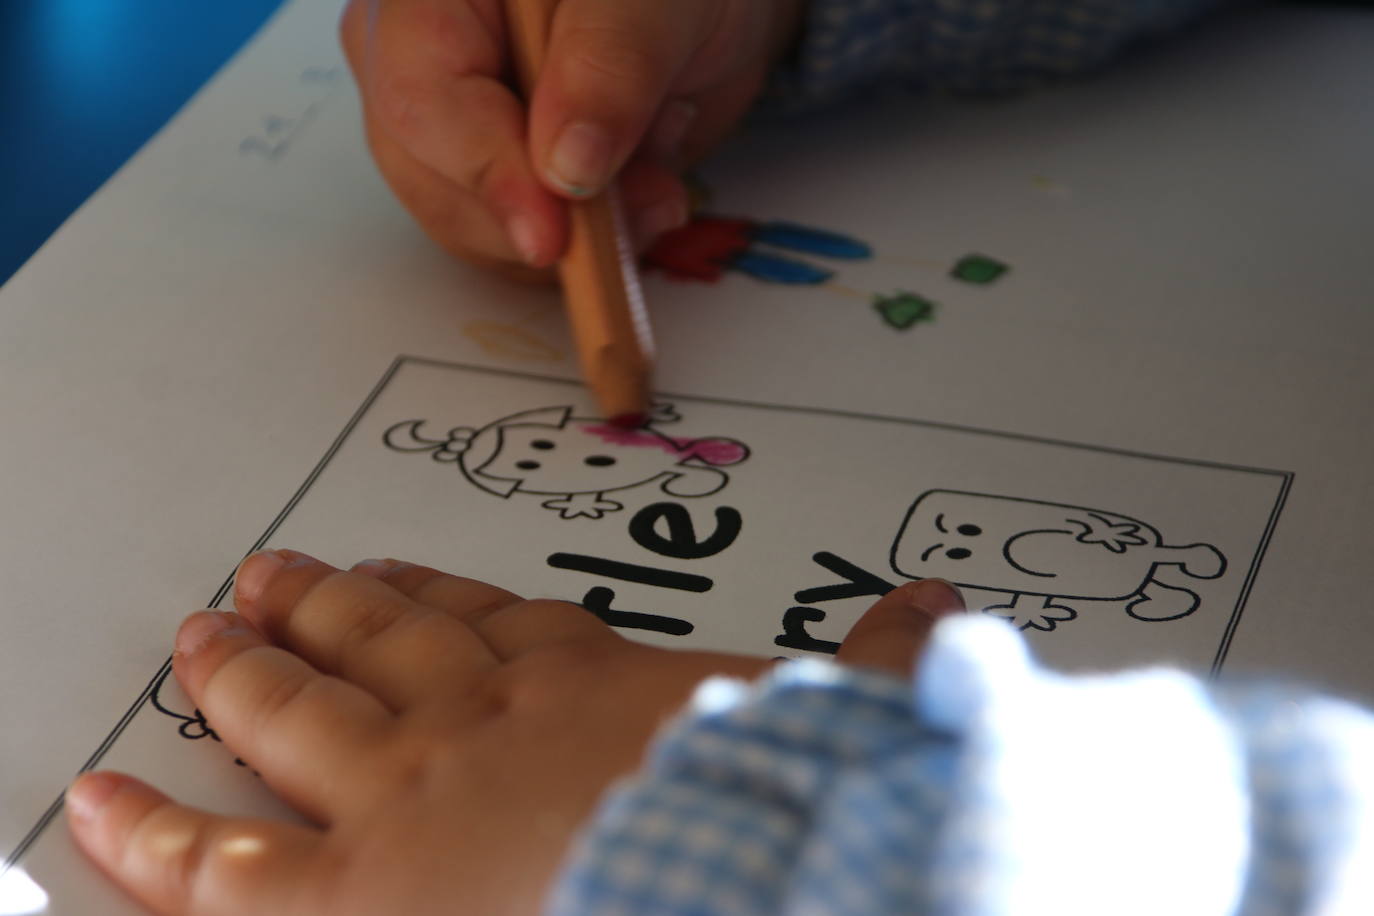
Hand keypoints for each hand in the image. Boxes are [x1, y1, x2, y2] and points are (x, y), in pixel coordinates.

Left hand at [65, 550, 961, 914]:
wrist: (737, 874)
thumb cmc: (780, 801)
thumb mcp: (839, 716)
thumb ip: (877, 657)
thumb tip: (940, 609)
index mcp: (586, 676)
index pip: (491, 622)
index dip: (435, 596)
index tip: (395, 574)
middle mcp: (481, 714)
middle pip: (377, 643)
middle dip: (318, 610)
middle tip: (266, 580)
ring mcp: (404, 790)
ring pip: (294, 712)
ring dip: (240, 673)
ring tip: (196, 637)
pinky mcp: (351, 889)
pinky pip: (221, 866)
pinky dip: (153, 834)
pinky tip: (98, 804)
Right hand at [338, 0, 804, 274]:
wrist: (695, 16)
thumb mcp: (661, 2)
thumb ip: (612, 65)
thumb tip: (565, 168)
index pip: (421, 95)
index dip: (487, 173)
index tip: (552, 235)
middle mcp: (416, 55)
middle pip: (429, 175)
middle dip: (544, 214)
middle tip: (650, 198)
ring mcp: (446, 122)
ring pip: (469, 225)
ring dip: (574, 236)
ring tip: (657, 179)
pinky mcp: (486, 176)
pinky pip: (509, 241)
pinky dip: (581, 245)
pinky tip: (637, 192)